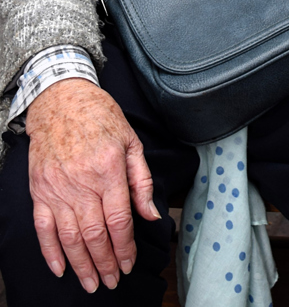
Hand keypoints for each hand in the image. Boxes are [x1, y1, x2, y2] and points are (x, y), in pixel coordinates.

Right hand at [25, 79, 159, 292]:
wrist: (61, 102)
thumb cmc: (101, 118)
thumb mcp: (131, 141)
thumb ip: (141, 180)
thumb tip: (151, 214)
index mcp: (109, 169)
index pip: (119, 218)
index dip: (125, 246)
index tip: (129, 263)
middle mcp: (82, 182)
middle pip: (94, 233)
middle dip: (105, 262)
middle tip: (112, 281)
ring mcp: (57, 189)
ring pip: (69, 236)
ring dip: (81, 264)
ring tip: (91, 283)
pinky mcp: (40, 191)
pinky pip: (43, 229)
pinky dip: (50, 252)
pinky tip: (61, 269)